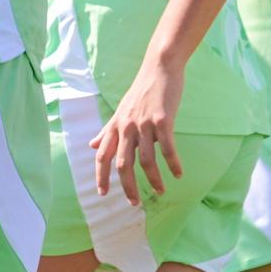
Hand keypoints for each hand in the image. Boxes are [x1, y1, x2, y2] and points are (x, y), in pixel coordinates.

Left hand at [92, 55, 185, 204]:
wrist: (159, 68)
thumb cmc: (141, 91)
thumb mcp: (119, 112)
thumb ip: (106, 131)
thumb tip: (91, 145)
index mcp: (115, 127)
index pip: (102, 156)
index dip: (100, 176)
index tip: (103, 194)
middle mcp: (126, 128)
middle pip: (122, 164)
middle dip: (127, 186)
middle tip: (135, 203)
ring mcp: (143, 124)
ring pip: (146, 160)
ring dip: (153, 179)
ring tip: (161, 192)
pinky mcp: (162, 120)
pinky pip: (167, 148)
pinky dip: (173, 163)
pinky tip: (178, 174)